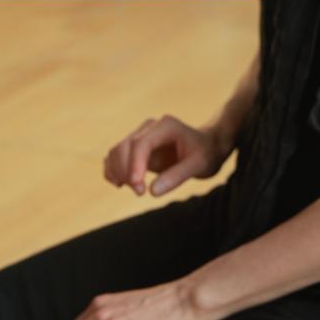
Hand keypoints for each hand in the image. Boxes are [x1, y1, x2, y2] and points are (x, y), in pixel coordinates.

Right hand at [101, 115, 230, 196]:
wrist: (206, 146)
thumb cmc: (205, 154)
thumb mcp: (199, 166)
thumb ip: (177, 176)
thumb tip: (152, 192)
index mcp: (166, 126)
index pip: (141, 144)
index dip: (135, 165)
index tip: (138, 187)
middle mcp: (149, 127)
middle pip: (125, 147)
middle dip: (127, 172)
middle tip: (140, 193)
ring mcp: (140, 135)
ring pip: (117, 151)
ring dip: (118, 172)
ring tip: (133, 189)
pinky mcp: (135, 147)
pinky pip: (115, 155)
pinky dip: (112, 169)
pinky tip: (119, 184)